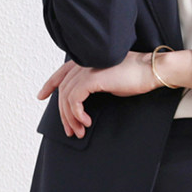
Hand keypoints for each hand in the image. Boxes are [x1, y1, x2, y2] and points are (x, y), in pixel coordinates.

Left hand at [37, 52, 158, 137]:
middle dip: (63, 114)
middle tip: (70, 130)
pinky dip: (77, 113)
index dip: (49, 85)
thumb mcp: (109, 81)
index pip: (61, 73)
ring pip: (66, 97)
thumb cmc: (135, 77)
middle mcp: (84, 62)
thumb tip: (82, 103)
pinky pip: (75, 99)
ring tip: (79, 131)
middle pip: (62, 90)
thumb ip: (93, 85)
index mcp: (86, 61)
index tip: (41, 96)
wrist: (150, 71)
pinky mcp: (92, 78)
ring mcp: (87, 69)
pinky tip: (86, 121)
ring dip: (71, 118)